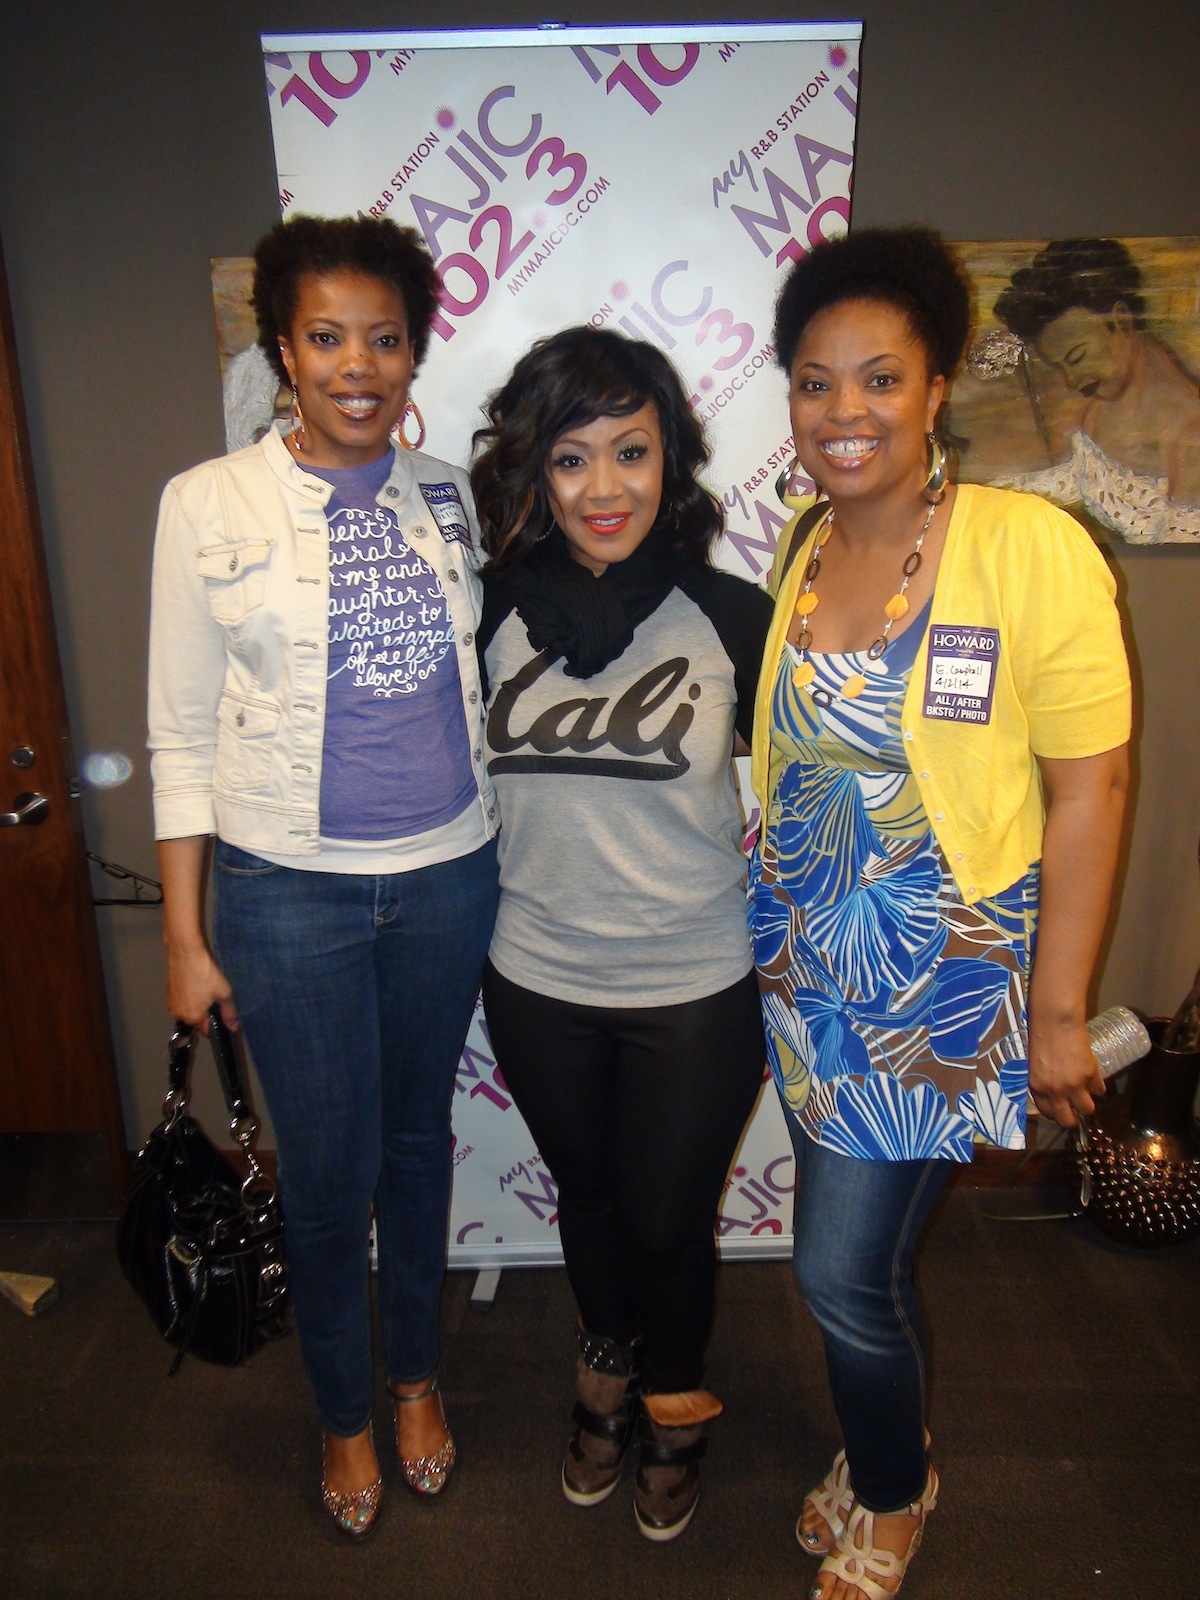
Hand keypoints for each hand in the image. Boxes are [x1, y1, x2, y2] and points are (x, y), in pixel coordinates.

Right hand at [166, 942, 238, 1033]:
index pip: (207, 1032)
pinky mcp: (168, 993)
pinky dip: (190, 998)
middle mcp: (179, 1015)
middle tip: (216, 999)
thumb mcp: (224, 993)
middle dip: (206, 1015)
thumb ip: (229, 1013)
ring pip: (189, 1011)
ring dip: (197, 1006)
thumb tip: (233, 1028)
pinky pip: (182, 1002)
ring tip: (206, 991)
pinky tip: (197, 986)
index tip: (224, 1014)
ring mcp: (171, 1004)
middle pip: (197, 1022)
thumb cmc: (206, 974)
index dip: (217, 1025)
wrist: (185, 953)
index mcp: (193, 1018)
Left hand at [1027, 1014, 1103, 1129]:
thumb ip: (1043, 1081)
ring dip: (1089, 1104)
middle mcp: (1055, 1091)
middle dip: (1073, 1120)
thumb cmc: (1040, 1036)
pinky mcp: (1091, 1075)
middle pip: (1067, 1121)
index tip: (1061, 1109)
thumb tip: (1053, 1092)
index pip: (1048, 1113)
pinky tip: (1096, 1080)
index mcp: (1037, 1088)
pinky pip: (1100, 1090)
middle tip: (1077, 1111)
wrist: (1056, 1021)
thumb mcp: (1035, 1064)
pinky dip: (1100, 1087)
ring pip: (1088, 1109)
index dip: (1056, 1113)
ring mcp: (1074, 1085)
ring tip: (1088, 1094)